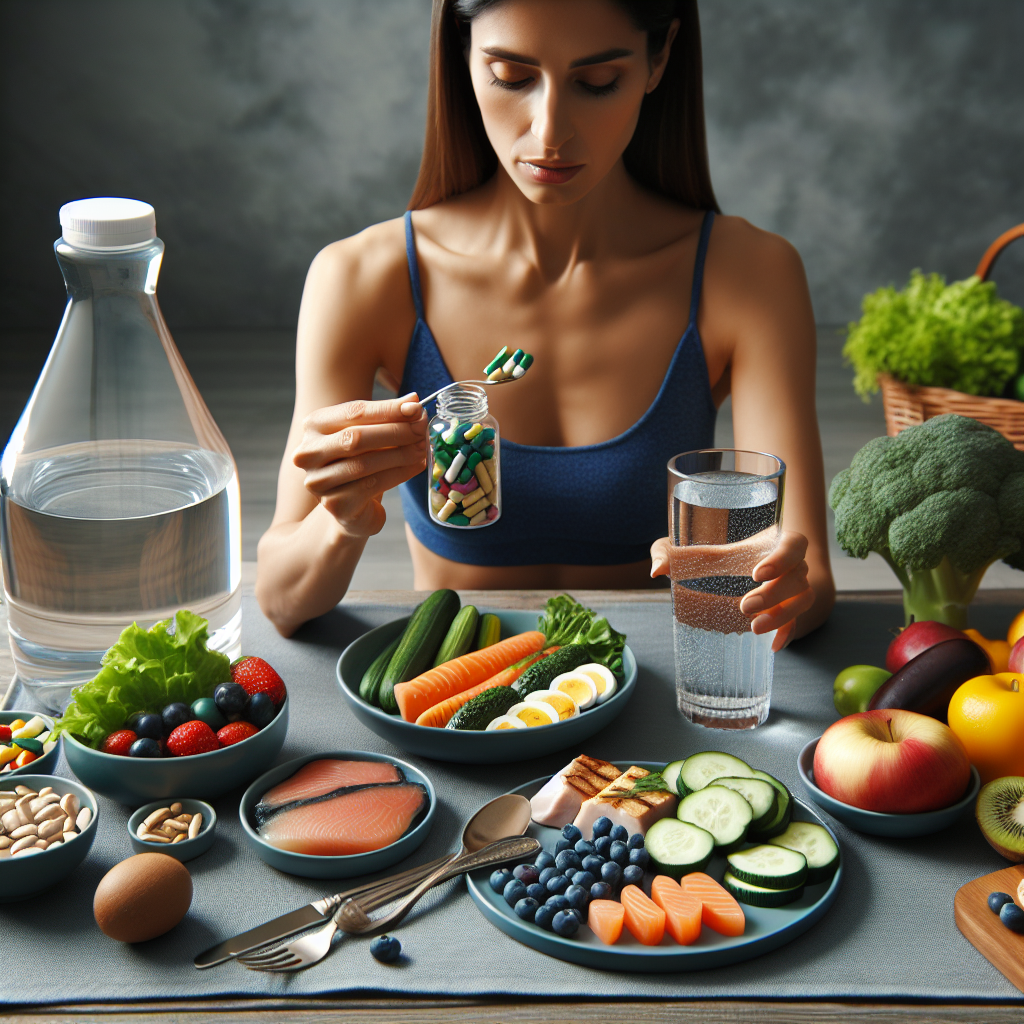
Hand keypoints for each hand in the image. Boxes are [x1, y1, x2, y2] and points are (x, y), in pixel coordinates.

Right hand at [292, 393, 426, 536]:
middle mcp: (308, 452)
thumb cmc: (360, 462)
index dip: (388, 409)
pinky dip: (400, 473)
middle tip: (421, 428)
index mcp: (314, 426)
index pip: (354, 412)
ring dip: (400, 454)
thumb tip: (413, 402)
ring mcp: (318, 481)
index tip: (416, 407)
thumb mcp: (371, 435)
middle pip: (356, 437)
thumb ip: (387, 418)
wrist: (350, 507)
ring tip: (422, 447)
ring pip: (365, 463)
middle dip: (395, 431)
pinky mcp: (335, 504)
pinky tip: (416, 465)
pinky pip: (373, 485)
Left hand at [650, 529, 814, 650]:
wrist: (741, 570)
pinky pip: (799, 621)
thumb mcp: (695, 549)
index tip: (756, 573)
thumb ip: (671, 551)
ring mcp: (794, 587)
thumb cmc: (719, 552)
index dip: (781, 558)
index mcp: (774, 541)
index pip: (792, 544)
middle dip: (774, 594)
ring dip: (783, 615)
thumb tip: (657, 569)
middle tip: (745, 606)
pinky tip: (773, 645)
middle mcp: (791, 563)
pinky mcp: (789, 608)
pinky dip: (788, 632)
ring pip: (803, 599)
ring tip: (754, 628)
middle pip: (798, 576)